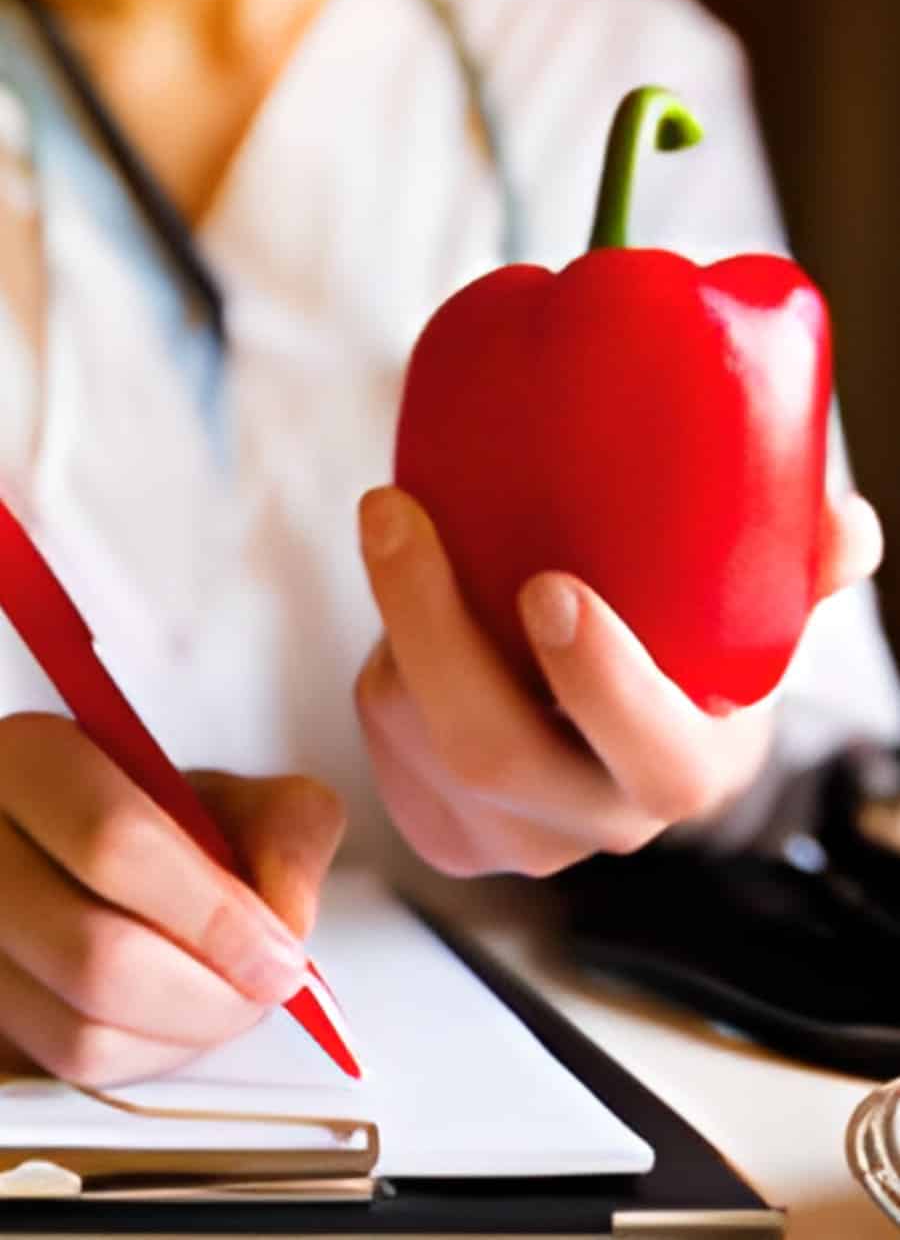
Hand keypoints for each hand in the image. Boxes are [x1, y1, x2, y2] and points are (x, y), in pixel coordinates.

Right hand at [0, 715, 343, 1084]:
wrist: (112, 854)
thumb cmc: (172, 821)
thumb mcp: (243, 795)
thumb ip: (287, 836)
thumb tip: (287, 920)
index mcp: (31, 759)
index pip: (114, 843)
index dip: (211, 914)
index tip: (276, 951)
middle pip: (94, 953)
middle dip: (209, 992)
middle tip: (267, 986)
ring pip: (79, 1029)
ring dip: (185, 1033)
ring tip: (233, 1000)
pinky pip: (68, 1064)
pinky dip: (148, 1056)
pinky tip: (183, 1017)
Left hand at [356, 486, 881, 877]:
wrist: (609, 742)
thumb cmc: (680, 664)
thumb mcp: (748, 623)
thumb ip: (798, 571)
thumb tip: (845, 525)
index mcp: (687, 768)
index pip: (654, 757)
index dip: (601, 682)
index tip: (548, 586)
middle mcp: (595, 821)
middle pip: (495, 754)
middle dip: (433, 626)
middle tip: (395, 512)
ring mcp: (512, 838)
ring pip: (415, 737)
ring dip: (395, 625)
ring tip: (404, 533)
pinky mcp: (444, 832)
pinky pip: (383, 745)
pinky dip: (381, 660)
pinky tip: (404, 614)